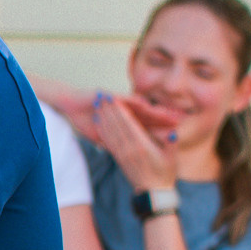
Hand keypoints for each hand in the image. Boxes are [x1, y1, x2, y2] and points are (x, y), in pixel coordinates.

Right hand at [49, 86, 181, 150]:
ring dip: (156, 111)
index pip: (147, 125)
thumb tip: (124, 153)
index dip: (160, 129)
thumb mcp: (101, 136)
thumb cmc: (83, 121)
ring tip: (171, 114)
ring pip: (142, 108)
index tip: (175, 135)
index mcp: (125, 120)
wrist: (69, 106)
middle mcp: (126, 109)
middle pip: (149, 116)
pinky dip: (137, 103)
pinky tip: (149, 106)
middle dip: (165, 120)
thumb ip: (114, 143)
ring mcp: (120, 102)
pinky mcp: (112, 96)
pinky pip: (126, 100)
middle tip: (181, 122)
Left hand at [91, 92, 179, 191]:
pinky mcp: (118, 159)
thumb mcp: (171, 158)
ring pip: (110, 132)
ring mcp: (122, 155)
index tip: (114, 98)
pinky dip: (102, 131)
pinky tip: (97, 123)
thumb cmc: (165, 174)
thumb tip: (172, 132)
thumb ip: (171, 143)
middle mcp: (129, 150)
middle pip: (116, 125)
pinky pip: (108, 143)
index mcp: (142, 147)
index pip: (128, 124)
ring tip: (97, 105)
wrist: (153, 194)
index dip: (120, 110)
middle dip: (108, 109)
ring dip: (103, 118)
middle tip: (101, 95)